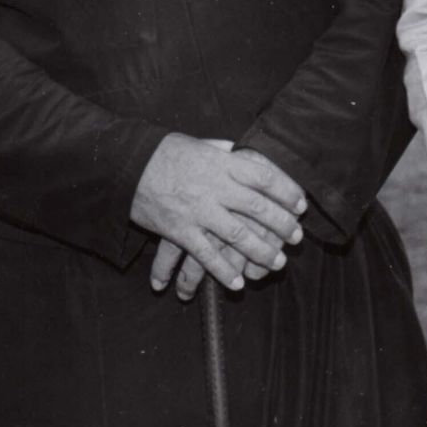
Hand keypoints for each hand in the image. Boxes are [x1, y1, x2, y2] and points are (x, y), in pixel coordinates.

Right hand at [132, 134, 305, 295]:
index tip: (300, 204)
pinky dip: (224, 271)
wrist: (126, 165)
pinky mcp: (179, 230)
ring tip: (277, 263)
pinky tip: (238, 282)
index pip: (264, 177)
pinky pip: (206, 255)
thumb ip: (224, 152)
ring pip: (238, 235)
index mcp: (222, 163)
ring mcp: (198, 210)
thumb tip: (243, 154)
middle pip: (258, 208)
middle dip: (282, 225)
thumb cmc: (164, 152)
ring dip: (261, 252)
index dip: (287, 191)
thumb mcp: (199, 144)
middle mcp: (214, 187)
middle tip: (296, 238)